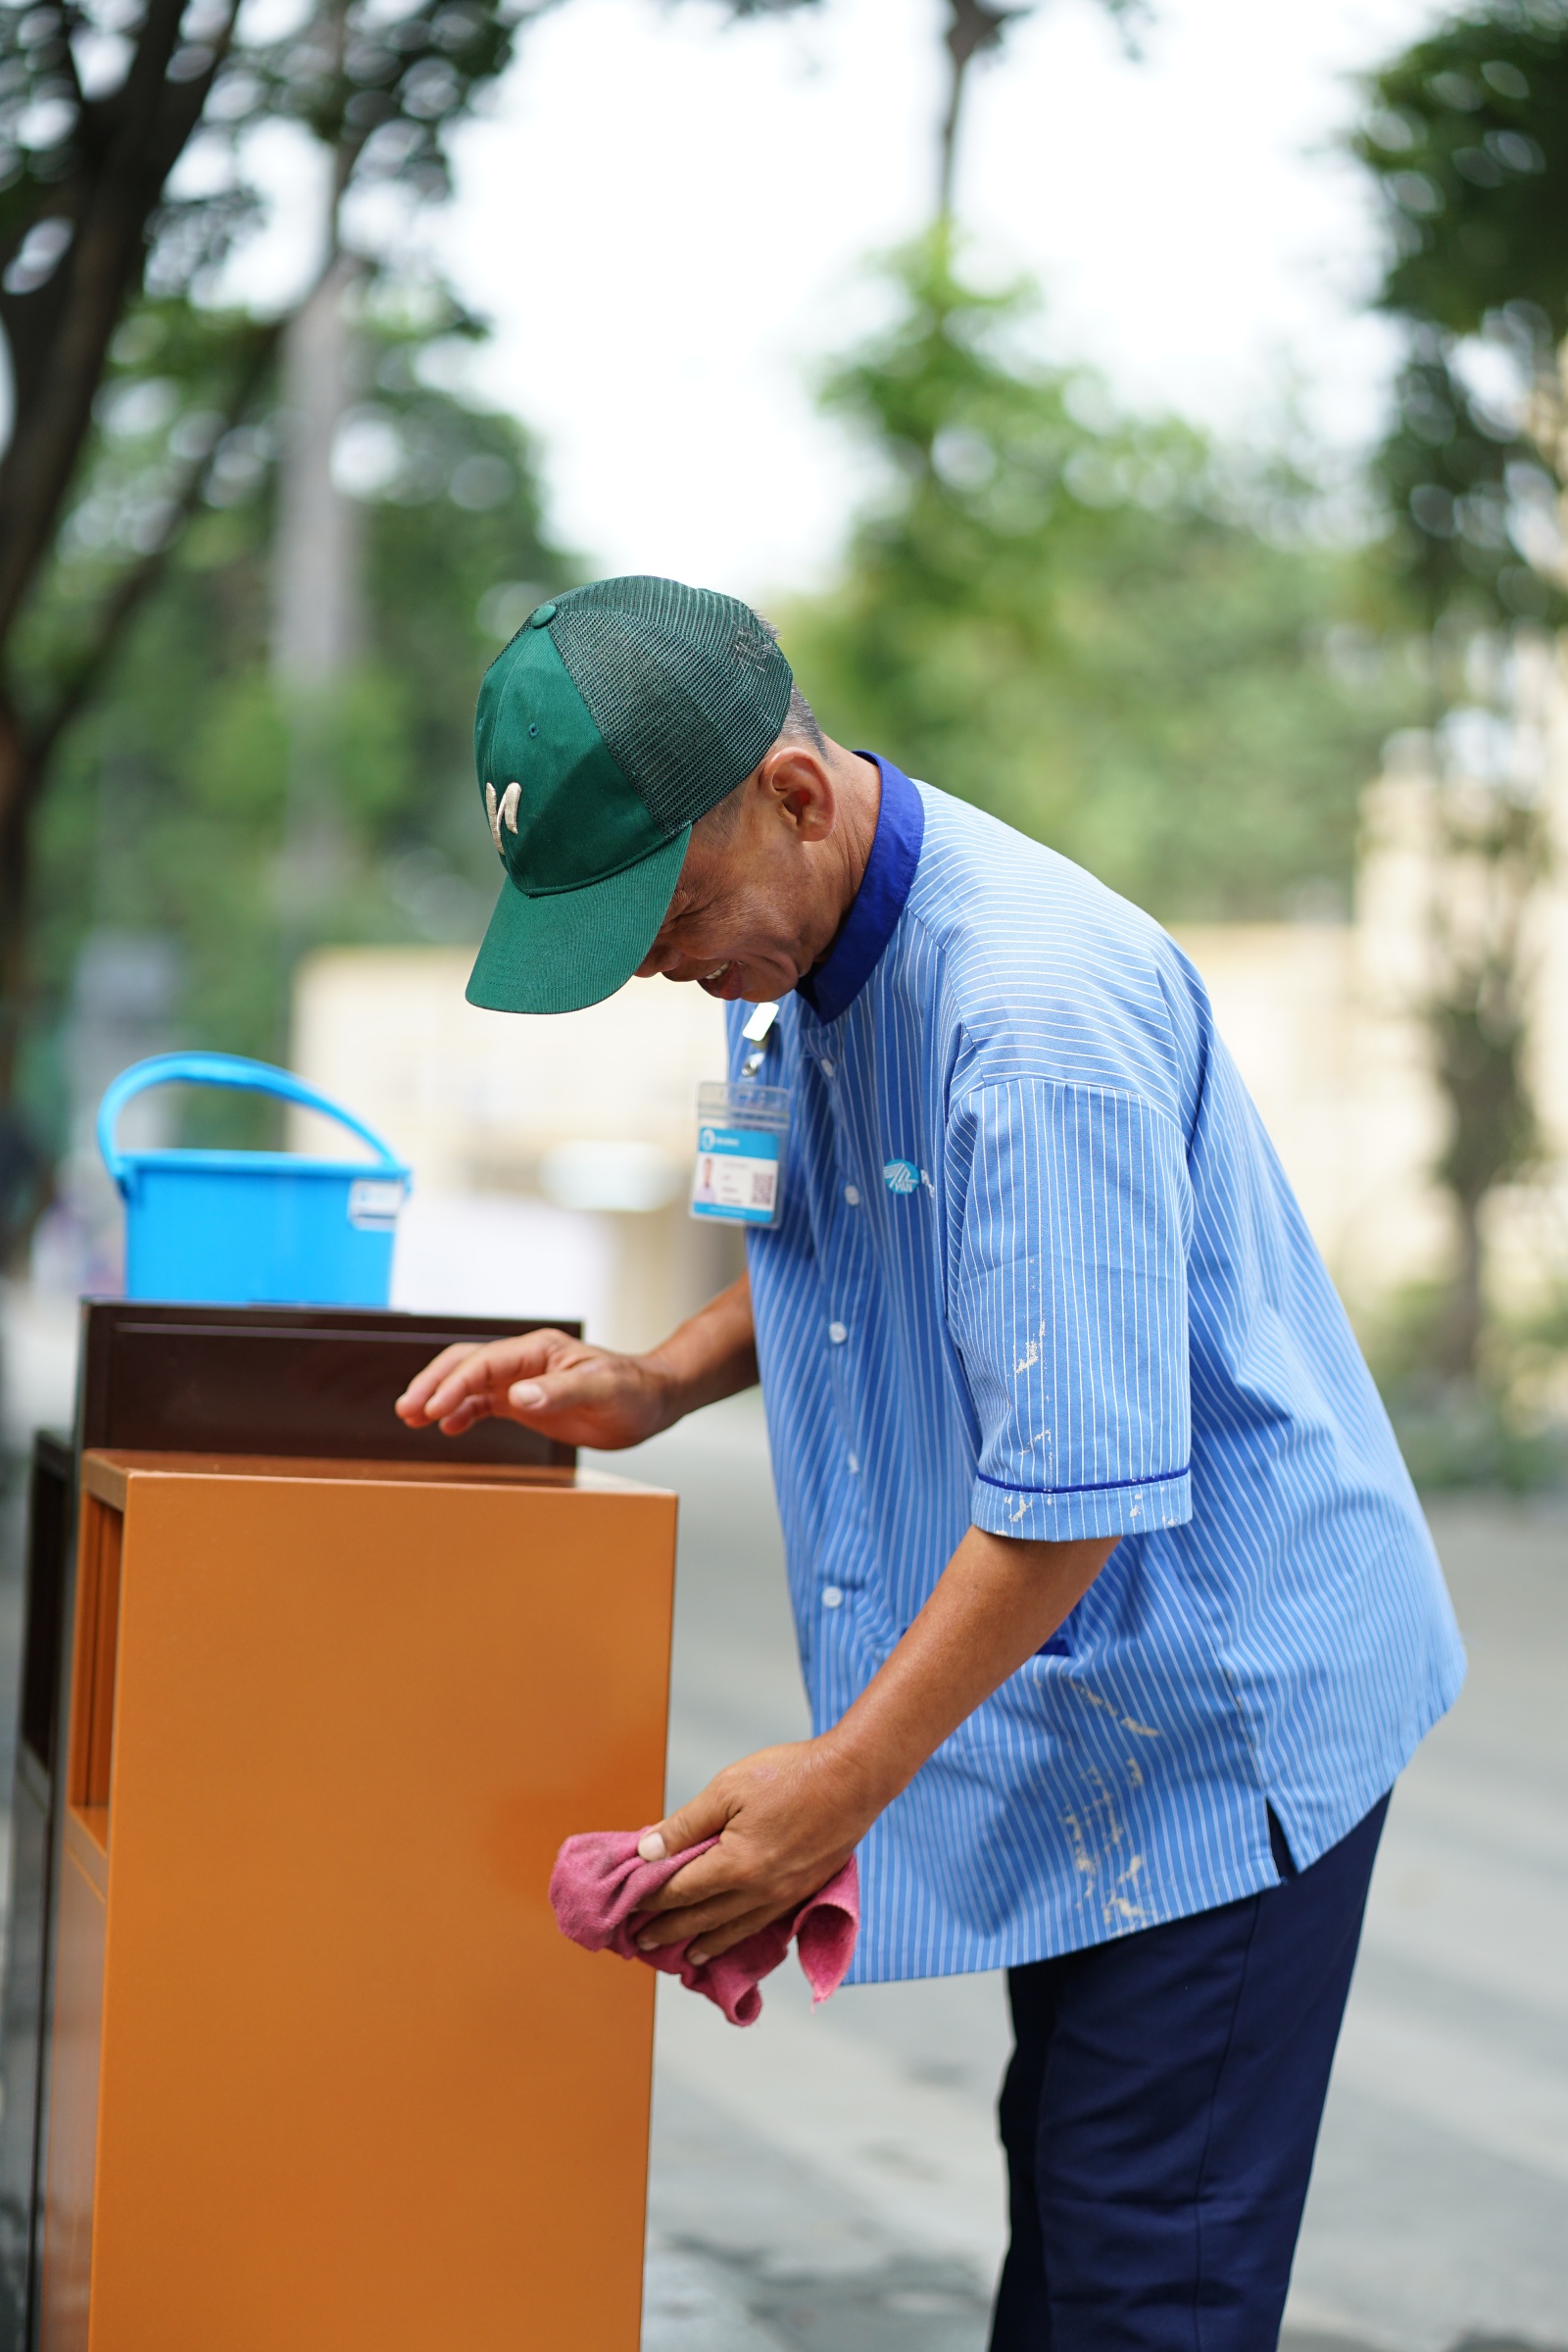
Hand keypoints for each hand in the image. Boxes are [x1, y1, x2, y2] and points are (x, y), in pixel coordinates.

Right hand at [394, 1328, 674, 1449]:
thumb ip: (559, 1392)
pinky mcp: (527, 1402)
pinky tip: (447, 1428)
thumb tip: (517, 1397)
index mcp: (538, 1350)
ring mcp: (523, 1381)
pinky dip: (462, 1413)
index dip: (453, 1384)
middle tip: (407, 1409)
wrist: (652, 1402)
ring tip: (412, 1418)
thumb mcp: (601, 1390)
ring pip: (468, 1383)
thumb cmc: (633, 1391)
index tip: (432, 1408)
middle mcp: (525, 1361)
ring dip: (440, 1398)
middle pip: (465, 1365)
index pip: (483, 1362)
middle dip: (433, 1385)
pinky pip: (484, 1403)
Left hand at [631, 1737, 876, 1965]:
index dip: (651, 1900)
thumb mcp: (728, 1789)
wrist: (854, 1778)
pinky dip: (742, 1937)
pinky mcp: (804, 1892)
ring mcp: (785, 1896)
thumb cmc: (791, 1775)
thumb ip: (685, 1825)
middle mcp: (759, 1892)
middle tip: (644, 1943)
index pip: (680, 1891)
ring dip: (707, 1944)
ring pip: (736, 1930)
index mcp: (735, 1866)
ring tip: (687, 1956)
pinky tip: (736, 1938)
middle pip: (703, 1919)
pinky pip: (765, 1926)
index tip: (628, 1905)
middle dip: (670, 1931)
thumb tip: (647, 1851)